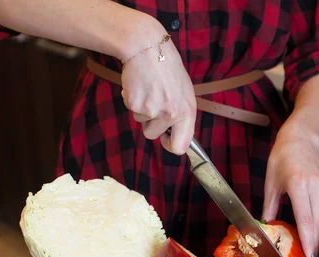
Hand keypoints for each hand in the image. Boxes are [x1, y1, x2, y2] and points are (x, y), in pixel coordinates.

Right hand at [120, 21, 195, 154]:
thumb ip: (181, 115)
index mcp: (187, 112)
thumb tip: (176, 136)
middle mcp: (171, 114)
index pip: (180, 147)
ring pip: (141, 123)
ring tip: (149, 90)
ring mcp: (152, 110)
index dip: (169, 145)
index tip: (165, 137)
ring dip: (142, 110)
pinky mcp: (135, 104)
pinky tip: (139, 86)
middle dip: (150, 125)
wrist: (148, 48)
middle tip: (154, 104)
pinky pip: (131, 110)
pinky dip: (132, 100)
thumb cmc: (168, 69)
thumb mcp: (184, 93)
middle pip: (153, 136)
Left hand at [262, 128, 318, 256]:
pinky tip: (314, 233)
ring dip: (318, 236)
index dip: (308, 240)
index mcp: (299, 184)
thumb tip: (266, 228)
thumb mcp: (270, 182)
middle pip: (318, 222)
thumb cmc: (282, 157)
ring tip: (312, 253)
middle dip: (314, 244)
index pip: (306, 219)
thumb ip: (270, 207)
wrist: (301, 138)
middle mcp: (316, 186)